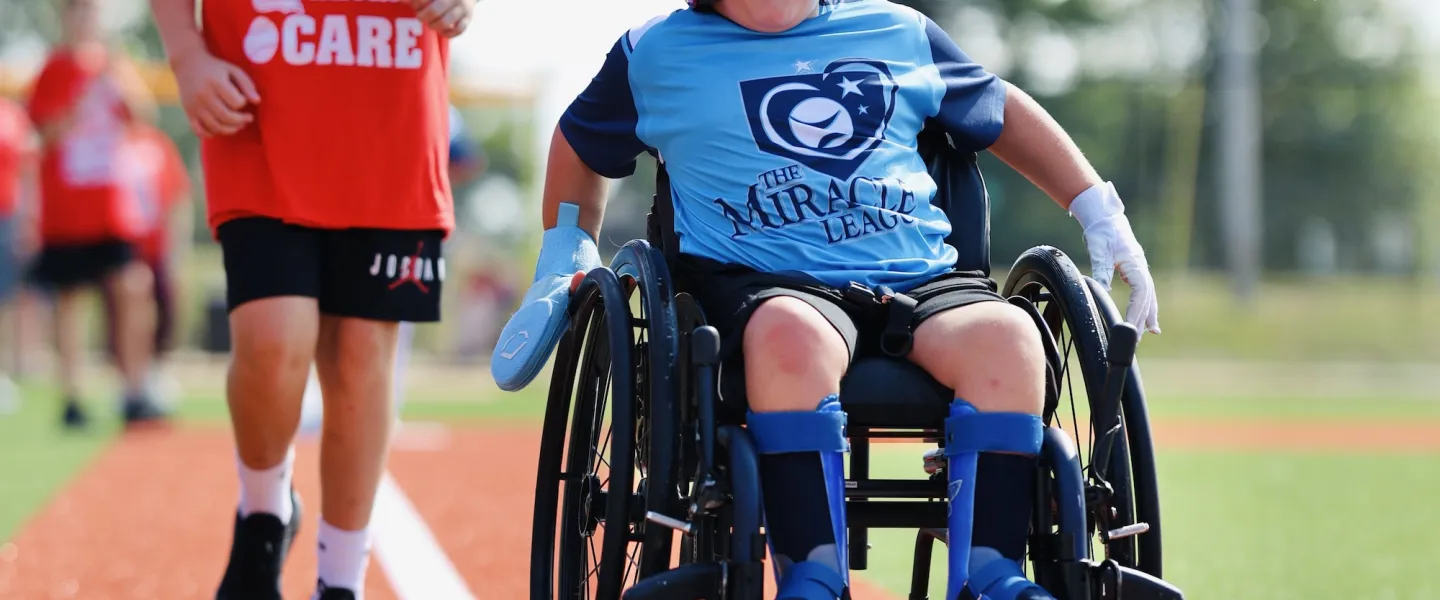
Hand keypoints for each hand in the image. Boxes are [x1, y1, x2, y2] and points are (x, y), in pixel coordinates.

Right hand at [170, 51, 259, 137]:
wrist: (187, 63)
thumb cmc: (216, 68)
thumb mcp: (233, 70)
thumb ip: (247, 85)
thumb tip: (257, 101)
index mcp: (216, 83)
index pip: (236, 102)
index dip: (243, 103)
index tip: (243, 99)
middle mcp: (203, 95)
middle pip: (226, 117)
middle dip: (241, 121)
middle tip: (248, 118)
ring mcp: (194, 106)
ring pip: (215, 127)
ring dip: (231, 130)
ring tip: (239, 124)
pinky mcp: (188, 112)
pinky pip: (199, 131)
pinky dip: (212, 134)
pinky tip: (220, 128)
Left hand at [411, 0, 474, 37]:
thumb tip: (401, 1)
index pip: (424, 0)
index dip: (416, 4)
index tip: (414, 5)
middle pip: (434, 11)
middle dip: (423, 16)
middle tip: (421, 16)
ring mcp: (462, 7)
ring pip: (445, 22)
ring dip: (434, 26)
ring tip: (431, 24)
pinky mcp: (468, 17)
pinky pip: (458, 30)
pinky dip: (448, 33)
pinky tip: (441, 30)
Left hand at [1069, 182, 1160, 334]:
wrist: (1105, 216)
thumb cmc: (1102, 231)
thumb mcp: (1099, 250)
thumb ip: (1102, 270)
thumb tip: (1103, 290)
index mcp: (1135, 264)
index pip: (1141, 293)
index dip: (1137, 311)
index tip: (1130, 326)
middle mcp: (1141, 268)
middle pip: (1147, 298)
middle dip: (1143, 318)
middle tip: (1138, 338)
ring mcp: (1139, 269)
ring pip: (1148, 296)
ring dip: (1149, 314)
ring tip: (1152, 332)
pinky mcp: (1134, 270)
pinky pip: (1143, 292)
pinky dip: (1145, 305)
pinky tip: (1146, 316)